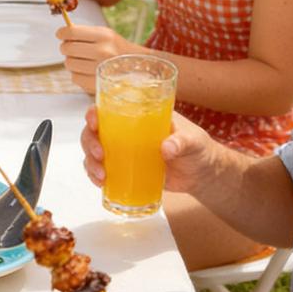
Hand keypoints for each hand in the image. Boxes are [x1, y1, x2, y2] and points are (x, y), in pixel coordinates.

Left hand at [55, 24, 137, 93]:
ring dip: (72, 62)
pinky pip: (74, 78)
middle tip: (74, 49)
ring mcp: (100, 69)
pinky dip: (78, 75)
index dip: (62, 33)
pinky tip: (88, 72)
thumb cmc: (117, 49)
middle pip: (67, 49)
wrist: (140, 68)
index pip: (71, 33)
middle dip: (67, 48)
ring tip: (84, 61)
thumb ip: (84, 33)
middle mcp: (103, 52)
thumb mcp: (105, 34)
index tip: (61, 34)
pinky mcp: (97, 84)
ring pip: (68, 64)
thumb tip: (61, 34)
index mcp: (104, 36)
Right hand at [81, 106, 214, 192]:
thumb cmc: (199, 150)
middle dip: (90, 142)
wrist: (203, 175)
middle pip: (94, 131)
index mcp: (139, 116)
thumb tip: (166, 148)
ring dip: (90, 162)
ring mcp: (123, 152)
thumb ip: (182, 142)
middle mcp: (125, 132)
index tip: (94, 122)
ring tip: (101, 175)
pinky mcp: (125, 170)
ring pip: (93, 151)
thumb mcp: (194, 141)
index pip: (108, 109)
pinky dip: (95, 175)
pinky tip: (100, 183)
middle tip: (100, 155)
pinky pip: (101, 169)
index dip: (94, 113)